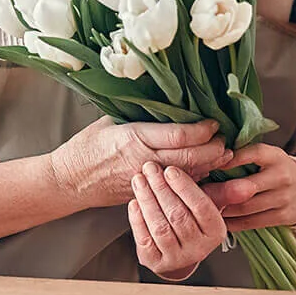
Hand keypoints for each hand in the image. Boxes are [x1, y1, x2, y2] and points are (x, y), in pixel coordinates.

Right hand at [49, 118, 230, 211]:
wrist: (69, 181)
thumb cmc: (86, 147)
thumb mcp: (109, 121)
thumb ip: (137, 114)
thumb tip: (165, 101)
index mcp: (133, 137)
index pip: (178, 135)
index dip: (202, 129)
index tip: (214, 122)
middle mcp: (142, 160)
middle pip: (189, 156)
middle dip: (213, 148)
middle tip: (226, 139)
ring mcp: (145, 179)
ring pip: (187, 173)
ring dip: (209, 165)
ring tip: (224, 154)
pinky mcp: (145, 193)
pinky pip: (175, 186)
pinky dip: (194, 178)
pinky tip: (205, 170)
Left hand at [128, 162, 225, 281]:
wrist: (178, 252)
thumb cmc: (193, 220)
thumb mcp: (208, 205)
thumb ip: (221, 191)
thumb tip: (245, 180)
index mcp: (216, 232)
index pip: (201, 207)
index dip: (184, 187)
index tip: (170, 169)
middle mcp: (199, 249)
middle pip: (178, 216)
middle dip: (161, 189)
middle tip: (149, 168)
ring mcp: (177, 258)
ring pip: (160, 227)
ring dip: (147, 200)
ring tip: (139, 180)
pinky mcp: (156, 262)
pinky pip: (145, 239)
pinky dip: (138, 218)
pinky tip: (134, 201)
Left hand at [200, 143, 295, 231]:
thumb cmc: (275, 170)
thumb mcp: (267, 156)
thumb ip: (245, 154)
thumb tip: (210, 157)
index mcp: (275, 156)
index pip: (253, 154)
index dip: (230, 160)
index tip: (210, 165)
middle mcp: (282, 176)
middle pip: (246, 187)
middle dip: (220, 191)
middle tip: (201, 192)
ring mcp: (284, 198)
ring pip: (246, 207)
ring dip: (223, 209)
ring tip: (206, 207)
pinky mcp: (283, 217)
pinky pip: (251, 222)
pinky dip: (232, 223)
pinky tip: (220, 219)